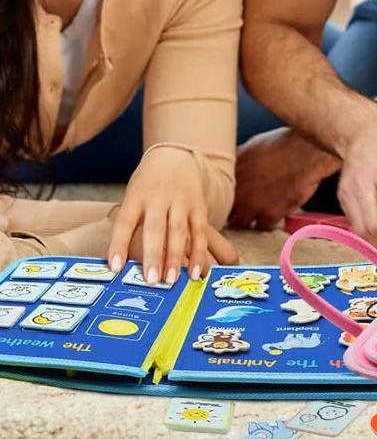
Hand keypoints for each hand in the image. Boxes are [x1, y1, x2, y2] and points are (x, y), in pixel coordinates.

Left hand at [107, 147, 229, 283]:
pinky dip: (199, 253)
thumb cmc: (147, 185)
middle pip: (155, 228)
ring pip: (179, 231)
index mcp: (136, 195)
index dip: (118, 245)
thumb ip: (129, 225)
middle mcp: (159, 197)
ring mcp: (181, 201)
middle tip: (152, 280)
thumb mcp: (132, 197)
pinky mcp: (199, 206)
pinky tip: (197, 271)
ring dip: (176, 257)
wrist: (174, 158)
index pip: (125, 221)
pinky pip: (200, 232)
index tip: (114, 268)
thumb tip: (120, 263)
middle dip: (154, 255)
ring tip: (172, 280)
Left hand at [229, 127, 340, 230]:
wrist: (307, 152)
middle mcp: (239, 190)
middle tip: (235, 210)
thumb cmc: (284, 144)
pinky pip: (262, 227)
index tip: (223, 198)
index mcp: (232, 173)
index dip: (219, 196)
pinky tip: (269, 216)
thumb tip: (231, 164)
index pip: (216, 192)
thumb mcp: (253, 145)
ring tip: (250, 216)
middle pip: (223, 211)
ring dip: (244, 220)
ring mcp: (254, 204)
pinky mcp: (272, 213)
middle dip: (228, 211)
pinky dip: (265, 223)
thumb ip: (239, 159)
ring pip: (239, 223)